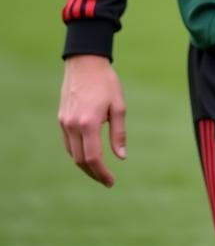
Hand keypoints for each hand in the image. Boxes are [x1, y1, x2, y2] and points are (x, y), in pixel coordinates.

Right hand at [58, 55, 126, 187]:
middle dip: (93, 173)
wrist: (85, 63)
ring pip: (72, 154)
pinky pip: (68, 143)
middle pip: (80, 160)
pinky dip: (78, 152)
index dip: (101, 173)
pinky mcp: (61, 119)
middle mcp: (73, 126)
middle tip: (106, 180)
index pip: (93, 158)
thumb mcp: (119, 106)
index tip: (111, 182)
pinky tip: (88, 153)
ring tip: (99, 170)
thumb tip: (121, 157)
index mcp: (88, 123)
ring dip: (85, 165)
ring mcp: (64, 123)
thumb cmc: (106, 83)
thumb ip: (119, 133)